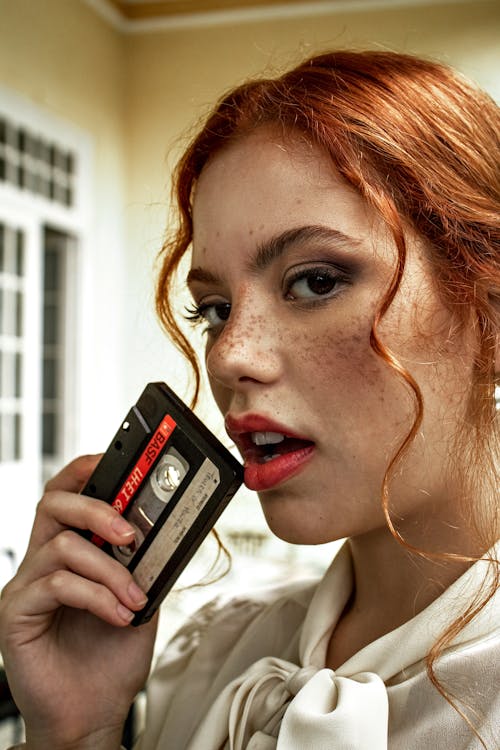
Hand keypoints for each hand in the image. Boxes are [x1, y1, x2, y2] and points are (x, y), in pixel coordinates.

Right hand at [0, 456, 157, 749]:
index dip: (87, 469)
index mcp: (70, 549)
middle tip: (131, 534)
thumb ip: (145, 563)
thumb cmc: (112, 656)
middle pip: (53, 503)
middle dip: (97, 508)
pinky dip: (97, 596)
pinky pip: (57, 584)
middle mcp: (43, 560)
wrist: (94, 713)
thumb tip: (171, 529)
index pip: (67, 493)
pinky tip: (119, 615)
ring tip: (135, 596)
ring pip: (62, 545)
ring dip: (110, 570)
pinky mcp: (17, 613)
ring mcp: (27, 585)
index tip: (119, 461)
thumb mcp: (139, 597)